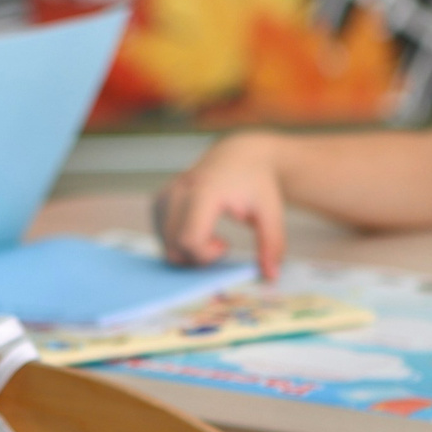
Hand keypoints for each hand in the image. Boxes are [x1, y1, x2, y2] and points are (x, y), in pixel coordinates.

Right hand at [154, 132, 288, 278]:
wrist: (240, 155)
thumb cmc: (255, 183)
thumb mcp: (271, 212)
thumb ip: (272, 244)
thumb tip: (271, 275)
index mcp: (205, 191)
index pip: (190, 239)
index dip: (206, 254)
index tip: (224, 245)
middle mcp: (179, 190)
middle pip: (174, 245)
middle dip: (196, 257)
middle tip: (217, 245)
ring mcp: (166, 194)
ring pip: (164, 242)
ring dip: (185, 250)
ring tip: (207, 237)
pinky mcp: (159, 199)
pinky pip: (160, 232)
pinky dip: (175, 241)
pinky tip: (195, 231)